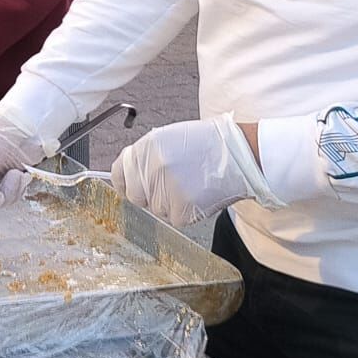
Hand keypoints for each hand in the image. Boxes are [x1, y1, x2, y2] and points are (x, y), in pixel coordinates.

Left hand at [110, 113, 272, 226]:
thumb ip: (145, 156)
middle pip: (136, 196)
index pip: (118, 173)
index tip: (129, 187)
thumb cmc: (206, 145)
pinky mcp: (180, 209)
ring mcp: (164, 189)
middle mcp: (151, 168)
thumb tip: (130, 173)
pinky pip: (174, 219)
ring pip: (156, 209)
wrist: (238, 155)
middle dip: (149, 195)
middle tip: (171, 187)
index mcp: (145, 148)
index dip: (124, 183)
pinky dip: (185, 213)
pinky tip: (198, 195)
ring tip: (190, 185)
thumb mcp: (168, 139)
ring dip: (169, 204)